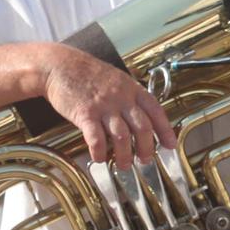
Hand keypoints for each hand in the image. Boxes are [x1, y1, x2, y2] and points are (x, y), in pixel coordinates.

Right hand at [40, 45, 176, 169]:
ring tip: (124, 164)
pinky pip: (96, 138)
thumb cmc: (86, 73)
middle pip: (142, 128)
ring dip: (124, 155)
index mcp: (131, 88)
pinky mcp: (85, 114)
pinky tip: (99, 158)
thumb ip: (129, 94)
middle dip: (146, 148)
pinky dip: (99, 152)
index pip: (155, 110)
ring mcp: (104, 106)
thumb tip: (141, 113)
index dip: (165, 130)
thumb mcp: (115, 78)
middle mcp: (121, 97)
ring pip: (122, 137)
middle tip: (145, 160)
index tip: (171, 144)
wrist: (58, 65)